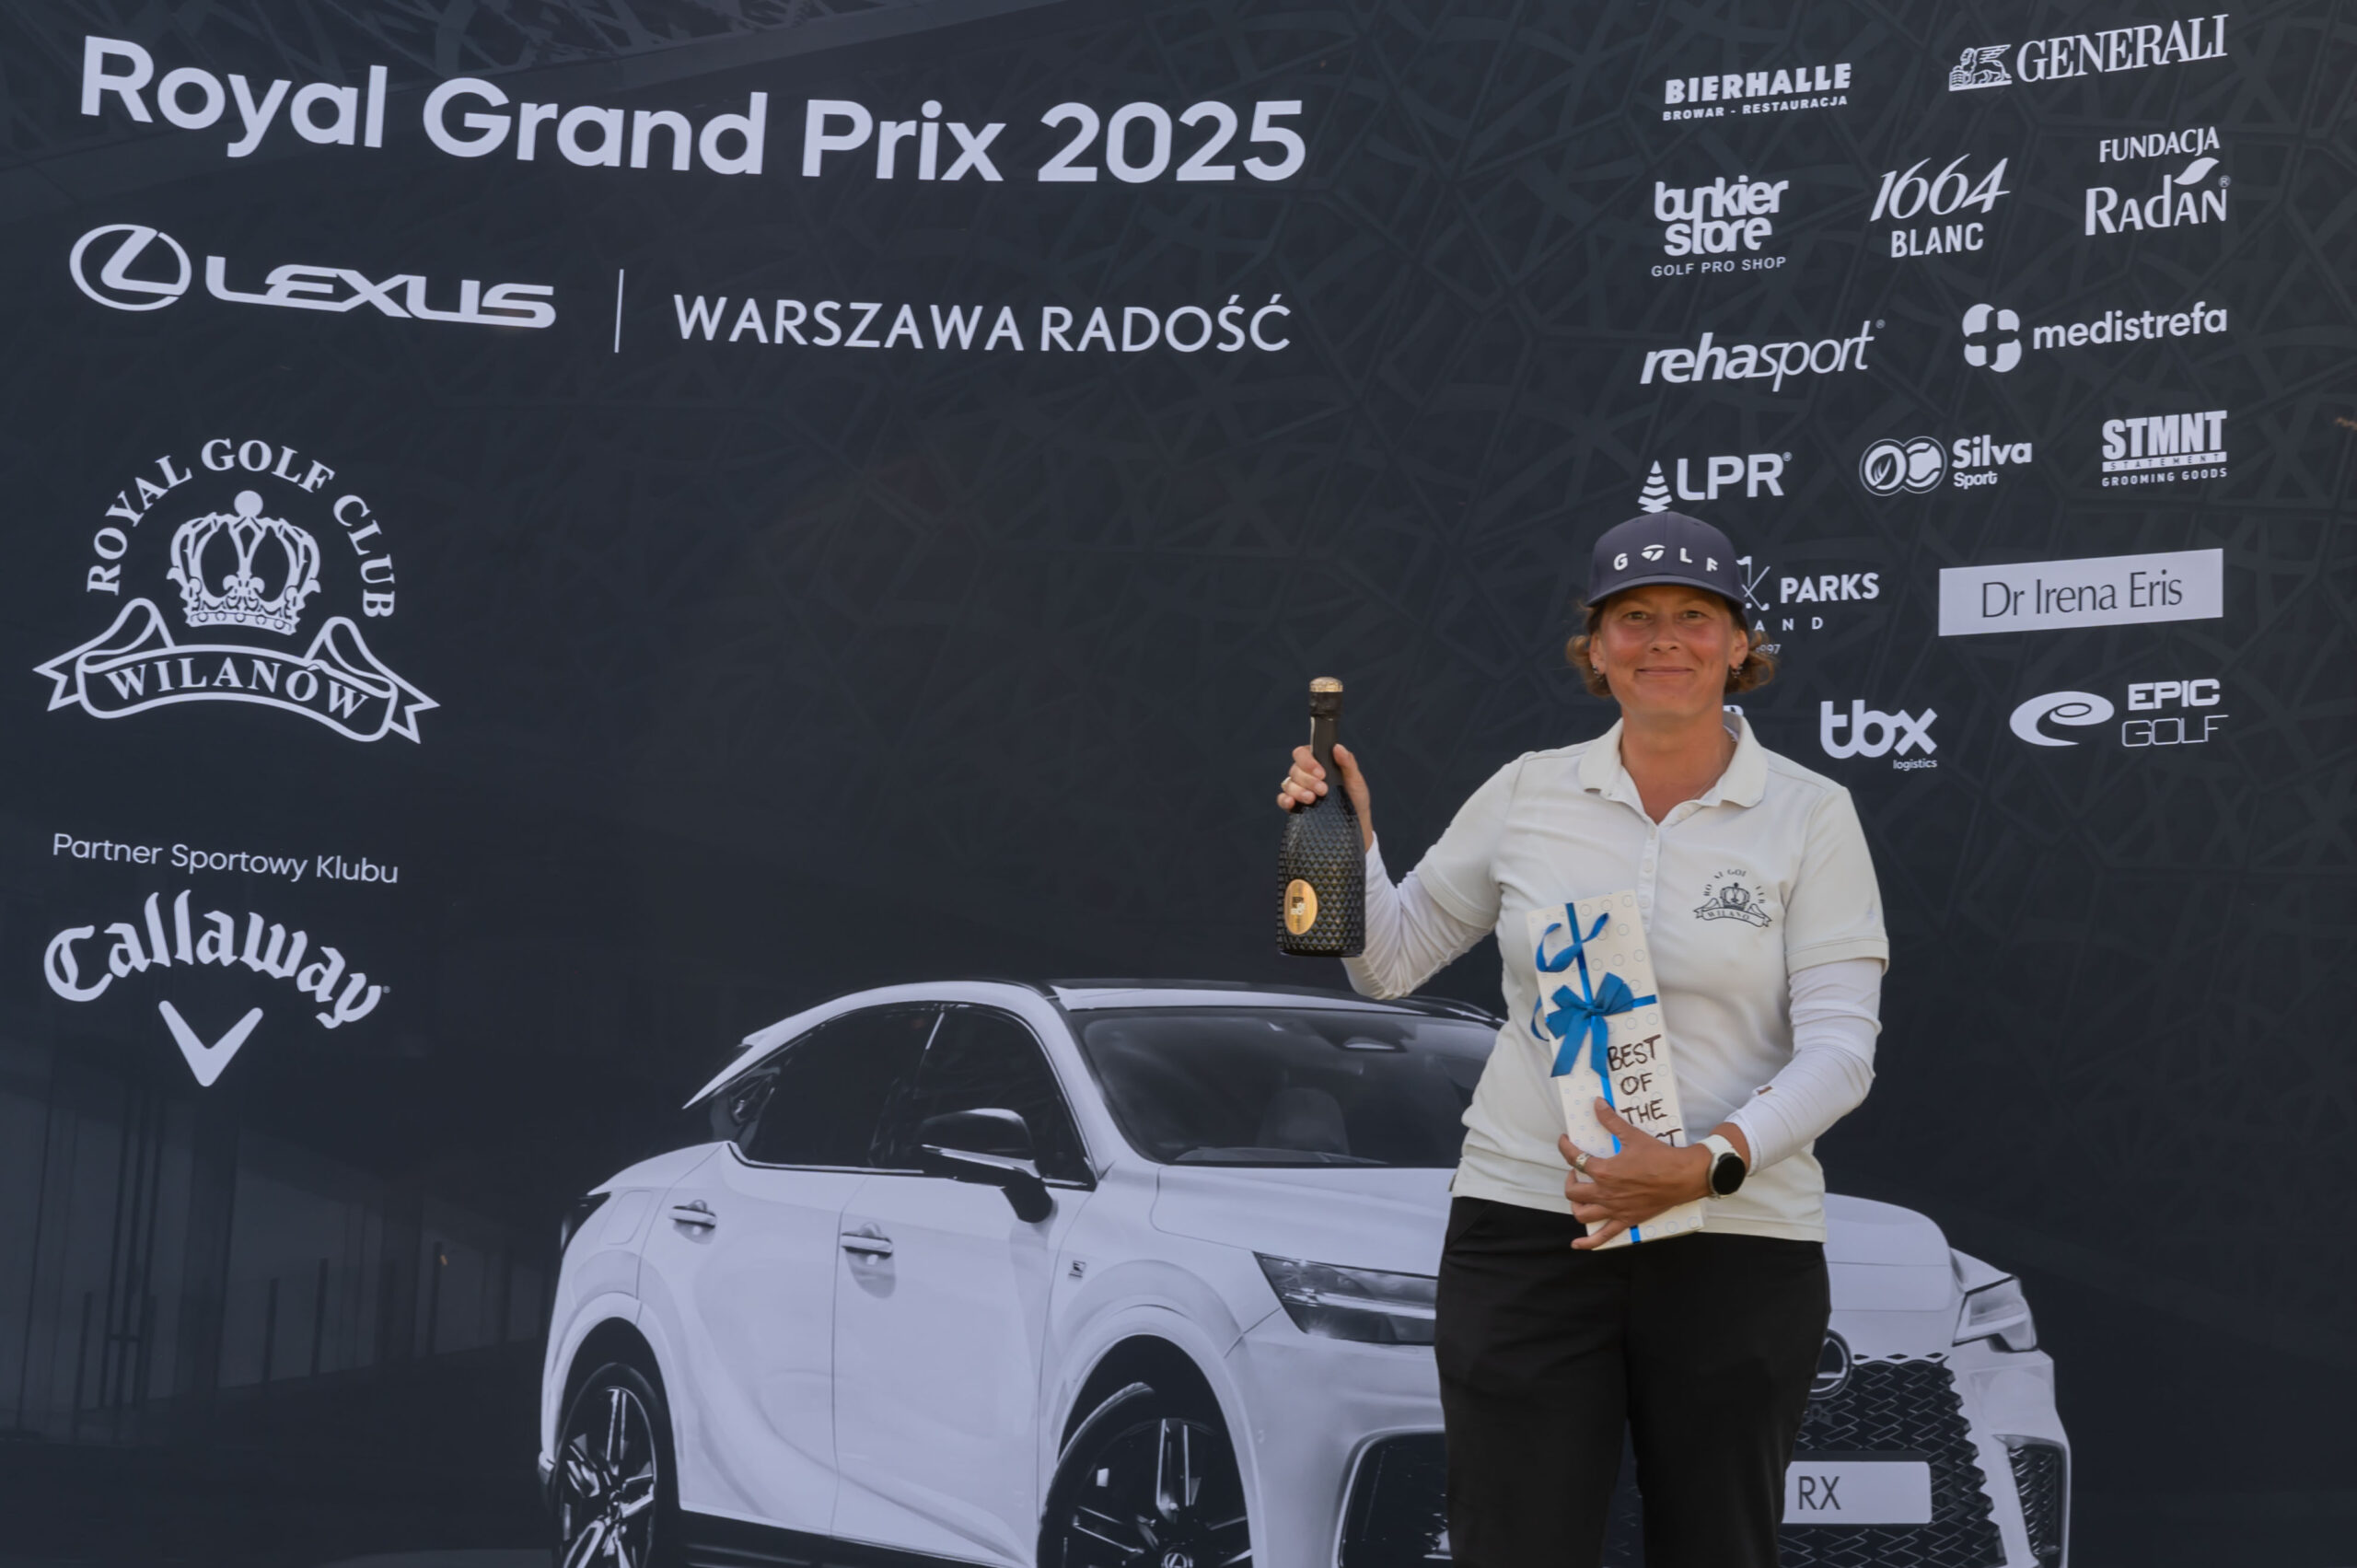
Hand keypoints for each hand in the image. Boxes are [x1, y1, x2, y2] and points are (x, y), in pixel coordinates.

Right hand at [1276, 742, 1374, 851]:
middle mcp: (1305, 774)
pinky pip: (1282, 799)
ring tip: (1312, 799)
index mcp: (1318, 762)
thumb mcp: (1355, 780)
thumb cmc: (1355, 797)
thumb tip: (1337, 747)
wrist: (1355, 821)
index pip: (1303, 753)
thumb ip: (1347, 762)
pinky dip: (1285, 800)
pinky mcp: (1294, 805)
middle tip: (1323, 790)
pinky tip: (1292, 803)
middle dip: (1308, 780)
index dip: (1308, 761)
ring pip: (1288, 784)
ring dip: (1299, 791)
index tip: (1321, 773)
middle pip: (1295, 770)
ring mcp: (1298, 789)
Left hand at [1559, 1101, 1712, 1249]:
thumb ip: (1611, 1120)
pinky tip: (1577, 1244)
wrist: (1683, 1176)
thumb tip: (1597, 1104)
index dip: (1565, 1148)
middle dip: (1570, 1180)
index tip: (1564, 1141)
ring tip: (1580, 1196)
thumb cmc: (1659, 1156)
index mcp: (1604, 1171)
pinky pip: (1603, 1236)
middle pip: (1573, 1191)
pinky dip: (1588, 1242)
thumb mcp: (1633, 1135)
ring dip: (1576, 1206)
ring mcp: (1615, 1209)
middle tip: (1577, 1172)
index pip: (1574, 1159)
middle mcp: (1605, 1193)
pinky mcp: (1626, 1220)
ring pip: (1582, 1214)